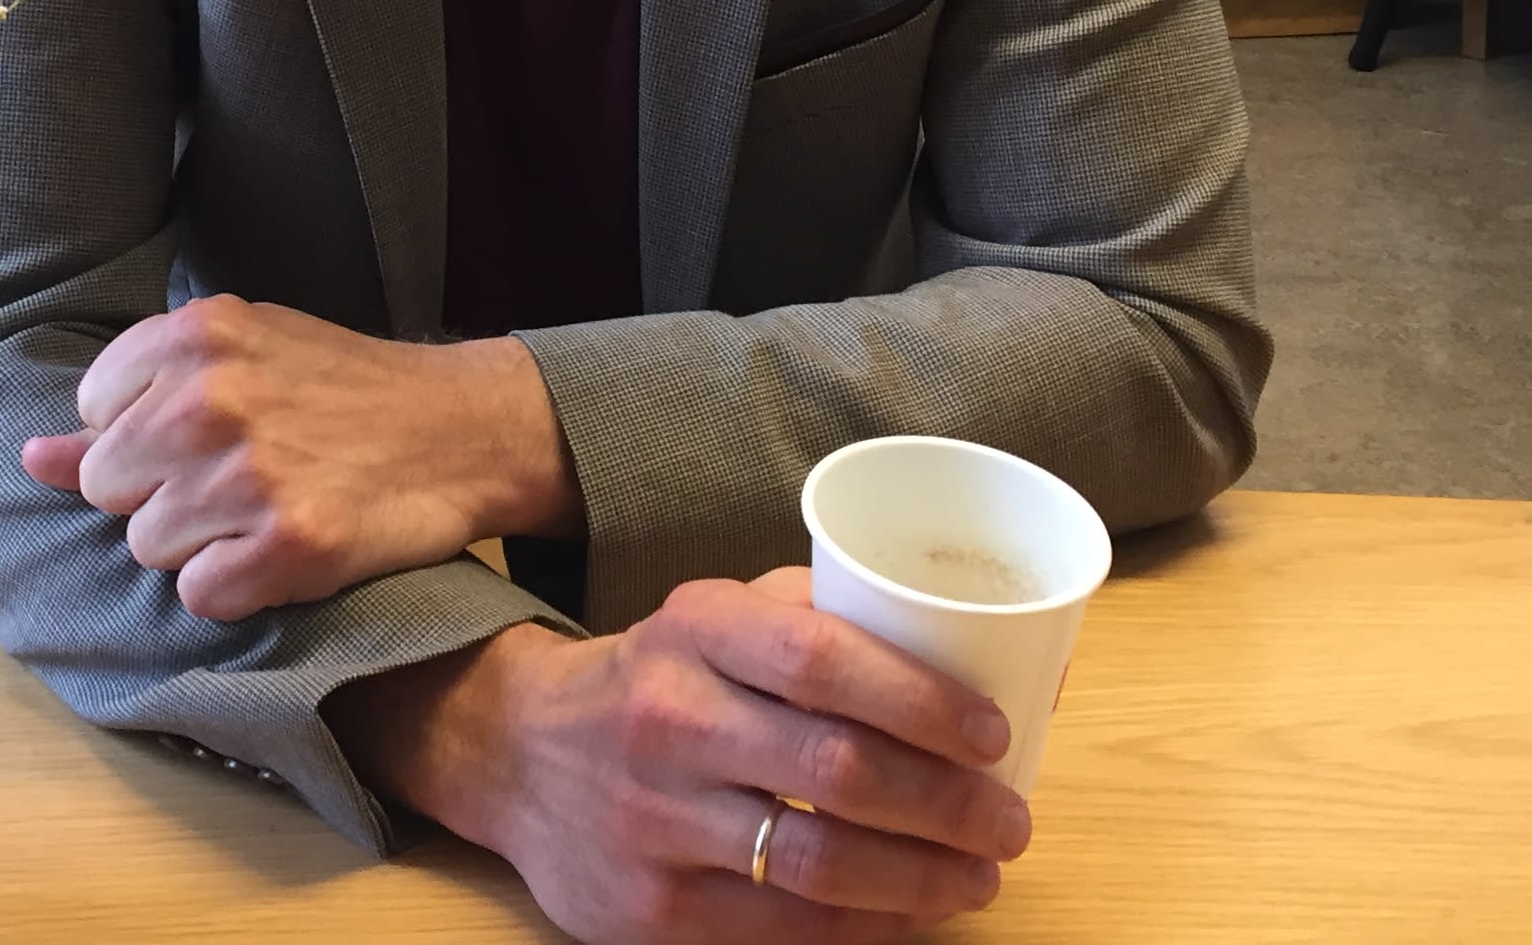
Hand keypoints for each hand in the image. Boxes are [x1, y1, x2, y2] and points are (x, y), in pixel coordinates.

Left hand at [21, 294, 574, 618]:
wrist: (460, 428)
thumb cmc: (339, 390)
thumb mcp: (238, 357)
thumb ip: (131, 401)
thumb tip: (32, 459)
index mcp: (194, 334)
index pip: (92, 414)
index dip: (142, 436)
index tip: (204, 432)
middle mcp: (210, 399)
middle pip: (109, 487)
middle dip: (160, 493)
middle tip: (238, 476)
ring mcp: (248, 473)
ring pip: (148, 546)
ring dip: (200, 543)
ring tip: (266, 508)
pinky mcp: (290, 544)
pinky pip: (200, 596)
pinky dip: (237, 586)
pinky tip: (283, 548)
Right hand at [333, 568, 1027, 943]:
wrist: (522, 755)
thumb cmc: (661, 678)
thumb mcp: (720, 617)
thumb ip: (827, 618)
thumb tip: (987, 646)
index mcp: (696, 628)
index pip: (820, 658)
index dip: (920, 700)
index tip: (993, 733)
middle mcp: (669, 717)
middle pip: (834, 770)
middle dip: (946, 805)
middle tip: (1009, 821)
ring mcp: (654, 819)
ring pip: (816, 861)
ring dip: (922, 878)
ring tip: (979, 876)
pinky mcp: (650, 907)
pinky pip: (783, 930)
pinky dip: (867, 927)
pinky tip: (912, 914)